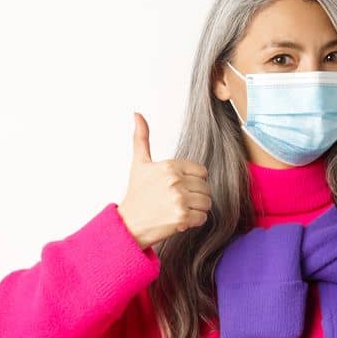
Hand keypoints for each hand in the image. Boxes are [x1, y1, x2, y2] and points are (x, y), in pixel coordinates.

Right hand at [118, 112, 212, 249]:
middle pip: (206, 187)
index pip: (202, 172)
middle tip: (177, 200)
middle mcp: (175, 181)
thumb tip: (137, 114)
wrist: (129, 223)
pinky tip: (179, 219)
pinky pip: (204, 217)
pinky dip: (194, 221)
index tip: (178, 186)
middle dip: (195, 195)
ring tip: (178, 208)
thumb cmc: (137, 194)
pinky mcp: (182, 217)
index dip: (193, 180)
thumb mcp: (139, 164)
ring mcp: (179, 199)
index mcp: (169, 166)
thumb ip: (141, 138)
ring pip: (207, 202)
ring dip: (196, 208)